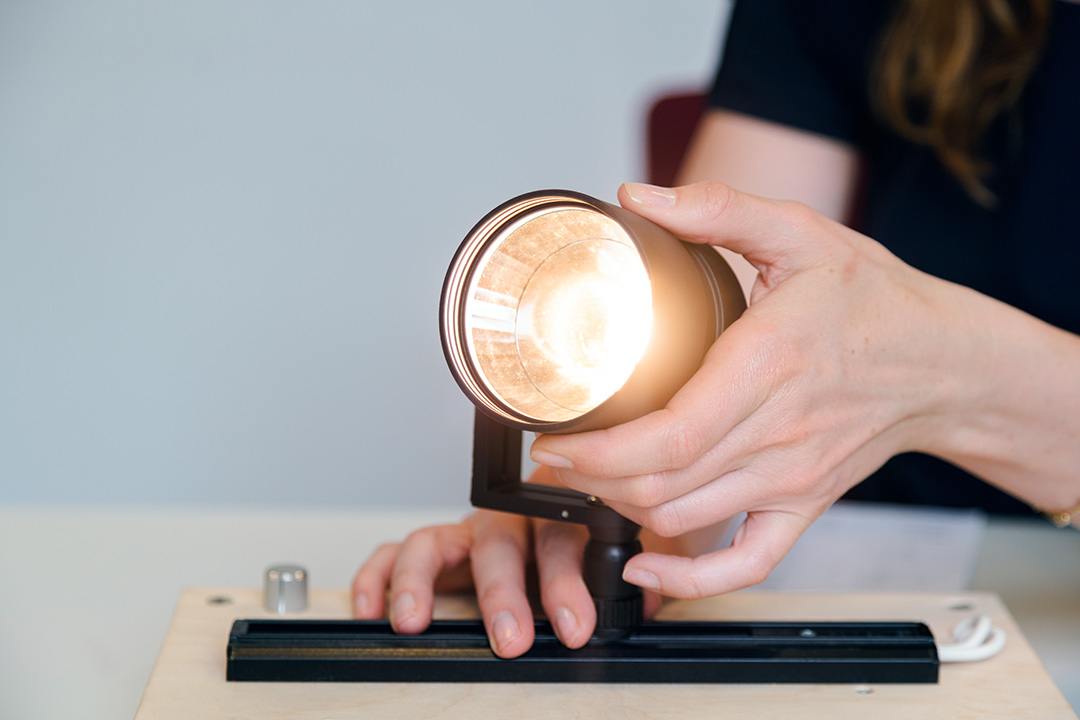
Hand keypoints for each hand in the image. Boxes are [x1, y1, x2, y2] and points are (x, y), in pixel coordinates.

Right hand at [351, 466, 664, 657]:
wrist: (570, 510)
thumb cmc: (591, 539)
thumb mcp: (622, 551)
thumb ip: (634, 573)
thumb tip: (648, 598)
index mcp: (557, 513)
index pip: (561, 539)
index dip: (566, 583)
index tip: (577, 625)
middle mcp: (509, 519)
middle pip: (498, 543)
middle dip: (502, 594)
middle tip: (509, 637)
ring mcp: (468, 533)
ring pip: (434, 541)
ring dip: (422, 582)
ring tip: (414, 619)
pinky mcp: (436, 550)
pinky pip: (396, 552)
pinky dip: (379, 575)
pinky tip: (373, 607)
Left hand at [530, 181, 961, 598]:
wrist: (944, 363)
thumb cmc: (873, 301)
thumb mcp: (801, 233)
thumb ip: (717, 208)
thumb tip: (637, 197)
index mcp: (766, 365)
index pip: (669, 434)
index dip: (598, 450)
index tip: (554, 438)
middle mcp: (776, 435)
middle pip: (661, 483)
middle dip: (589, 477)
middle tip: (550, 454)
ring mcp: (791, 480)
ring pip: (684, 519)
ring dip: (620, 509)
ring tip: (583, 479)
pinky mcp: (803, 506)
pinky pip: (746, 563)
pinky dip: (690, 580)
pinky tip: (647, 567)